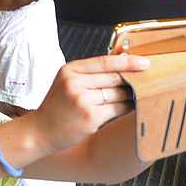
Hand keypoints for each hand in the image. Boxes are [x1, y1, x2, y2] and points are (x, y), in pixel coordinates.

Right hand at [31, 53, 148, 155]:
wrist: (40, 131)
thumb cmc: (57, 107)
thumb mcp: (68, 81)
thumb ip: (93, 70)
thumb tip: (122, 54)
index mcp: (69, 70)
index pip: (105, 61)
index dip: (128, 61)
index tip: (145, 62)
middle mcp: (75, 83)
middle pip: (114, 77)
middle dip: (132, 79)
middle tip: (146, 80)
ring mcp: (82, 100)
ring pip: (118, 93)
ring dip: (130, 95)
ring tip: (135, 96)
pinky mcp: (90, 117)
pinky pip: (118, 108)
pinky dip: (127, 107)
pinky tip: (130, 107)